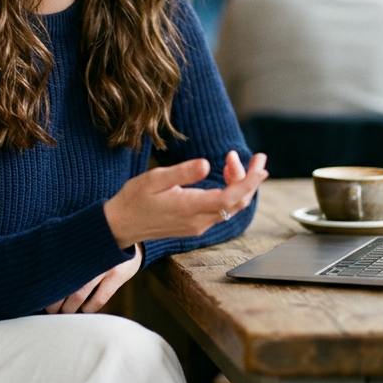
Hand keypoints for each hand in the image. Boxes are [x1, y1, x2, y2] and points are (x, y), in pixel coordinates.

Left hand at [46, 243, 142, 314]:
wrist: (125, 230)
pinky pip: (98, 300)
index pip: (52, 271)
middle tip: (49, 310)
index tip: (39, 297)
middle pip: (63, 286)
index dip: (45, 288)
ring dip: (68, 309)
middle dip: (54, 302)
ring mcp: (102, 265)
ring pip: (78, 296)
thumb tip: (41, 274)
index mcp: (71, 246)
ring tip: (63, 312)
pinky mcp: (117, 275)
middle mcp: (86, 256)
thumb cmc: (94, 240)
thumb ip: (64, 254)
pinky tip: (83, 309)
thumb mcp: (79, 241)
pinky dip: (88, 308)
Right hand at [103, 151, 267, 248]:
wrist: (121, 225)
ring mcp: (198, 225)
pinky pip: (221, 210)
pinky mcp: (195, 225)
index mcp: (189, 207)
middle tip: (254, 156)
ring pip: (230, 206)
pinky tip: (222, 176)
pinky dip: (229, 192)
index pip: (230, 197)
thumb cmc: (134, 199)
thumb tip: (206, 164)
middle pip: (237, 202)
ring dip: (238, 184)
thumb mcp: (154, 179)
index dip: (249, 182)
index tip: (262, 167)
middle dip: (250, 179)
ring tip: (231, 159)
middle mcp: (199, 220)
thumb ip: (182, 173)